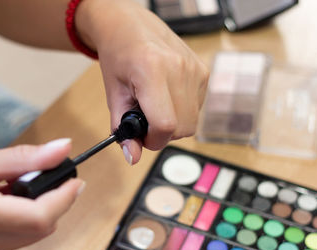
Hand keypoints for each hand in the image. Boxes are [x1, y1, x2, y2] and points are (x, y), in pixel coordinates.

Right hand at [0, 138, 83, 249]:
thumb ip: (24, 158)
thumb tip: (62, 149)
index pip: (37, 217)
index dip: (63, 199)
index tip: (75, 180)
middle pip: (41, 229)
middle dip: (56, 202)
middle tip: (52, 177)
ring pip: (35, 235)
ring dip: (43, 210)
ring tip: (25, 185)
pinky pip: (21, 238)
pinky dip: (29, 218)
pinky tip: (15, 199)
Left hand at [76, 0, 208, 164]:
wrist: (131, 26)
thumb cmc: (118, 56)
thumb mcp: (113, 94)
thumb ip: (123, 127)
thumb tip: (133, 156)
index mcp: (152, 70)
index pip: (166, 124)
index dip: (153, 139)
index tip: (142, 136)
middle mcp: (179, 68)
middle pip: (183, 128)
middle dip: (163, 134)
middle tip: (145, 120)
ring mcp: (195, 69)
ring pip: (192, 122)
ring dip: (173, 123)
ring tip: (155, 104)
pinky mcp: (204, 71)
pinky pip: (197, 108)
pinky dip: (181, 111)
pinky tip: (167, 96)